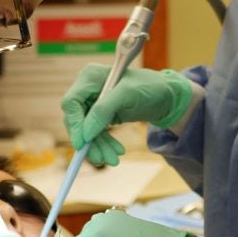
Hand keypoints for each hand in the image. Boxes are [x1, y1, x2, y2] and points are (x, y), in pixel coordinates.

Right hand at [61, 65, 192, 165]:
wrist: (165, 95)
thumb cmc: (149, 87)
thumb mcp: (127, 95)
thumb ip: (103, 110)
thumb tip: (85, 134)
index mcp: (90, 77)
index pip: (71, 102)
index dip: (75, 124)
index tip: (82, 144)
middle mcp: (87, 88)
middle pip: (77, 119)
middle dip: (89, 141)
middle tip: (101, 159)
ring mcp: (93, 102)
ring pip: (86, 130)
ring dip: (97, 147)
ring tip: (113, 160)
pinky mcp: (100, 114)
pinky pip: (95, 133)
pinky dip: (103, 144)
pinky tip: (115, 151)